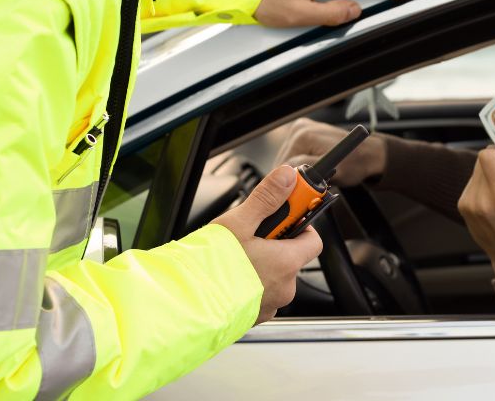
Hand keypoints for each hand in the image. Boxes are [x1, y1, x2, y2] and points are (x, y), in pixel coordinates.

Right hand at [211, 165, 322, 323]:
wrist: (181, 308)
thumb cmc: (207, 269)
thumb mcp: (237, 224)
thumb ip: (266, 199)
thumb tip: (287, 177)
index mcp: (286, 263)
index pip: (313, 240)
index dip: (300, 225)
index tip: (284, 217)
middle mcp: (284, 288)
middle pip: (290, 258)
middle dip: (273, 245)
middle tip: (247, 236)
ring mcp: (269, 305)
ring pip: (273, 278)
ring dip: (259, 266)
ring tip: (231, 258)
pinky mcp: (252, 317)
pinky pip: (257, 295)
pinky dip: (247, 285)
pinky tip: (225, 278)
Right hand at [275, 118, 386, 186]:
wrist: (368, 154)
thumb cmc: (355, 163)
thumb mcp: (331, 174)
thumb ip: (306, 175)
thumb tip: (287, 179)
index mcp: (302, 135)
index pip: (282, 167)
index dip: (289, 185)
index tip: (298, 197)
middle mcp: (299, 129)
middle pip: (282, 164)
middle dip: (293, 179)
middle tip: (308, 189)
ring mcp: (300, 130)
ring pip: (286, 162)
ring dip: (296, 174)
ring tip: (313, 178)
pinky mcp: (302, 135)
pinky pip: (293, 157)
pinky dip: (299, 167)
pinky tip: (311, 171)